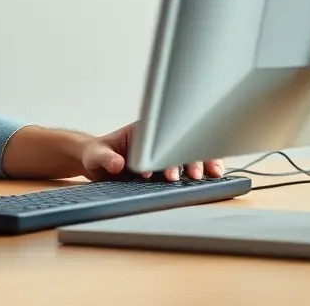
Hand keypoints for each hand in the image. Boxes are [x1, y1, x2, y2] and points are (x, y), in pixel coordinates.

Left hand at [80, 122, 223, 181]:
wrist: (98, 163)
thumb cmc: (97, 154)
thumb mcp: (96, 155)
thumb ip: (106, 158)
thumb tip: (118, 164)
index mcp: (143, 131)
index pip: (161, 135)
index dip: (168, 150)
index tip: (167, 169)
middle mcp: (158, 140)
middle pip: (181, 145)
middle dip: (189, 160)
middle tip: (194, 175)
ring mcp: (165, 154)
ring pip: (190, 155)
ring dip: (200, 165)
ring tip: (203, 178)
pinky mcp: (168, 167)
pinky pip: (188, 168)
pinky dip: (202, 172)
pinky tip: (213, 180)